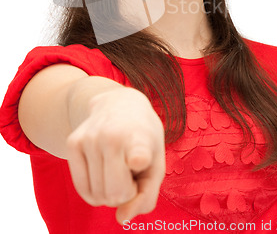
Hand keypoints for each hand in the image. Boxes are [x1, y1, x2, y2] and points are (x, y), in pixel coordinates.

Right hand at [66, 86, 164, 223]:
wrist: (121, 105)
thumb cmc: (143, 140)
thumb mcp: (156, 165)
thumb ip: (146, 197)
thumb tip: (121, 218)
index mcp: (140, 139)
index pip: (138, 154)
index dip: (138, 159)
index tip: (138, 159)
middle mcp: (113, 136)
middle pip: (115, 194)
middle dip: (125, 194)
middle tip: (131, 173)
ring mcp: (90, 138)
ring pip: (97, 196)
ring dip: (109, 192)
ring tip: (117, 167)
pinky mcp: (72, 142)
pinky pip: (82, 190)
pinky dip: (95, 191)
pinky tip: (103, 172)